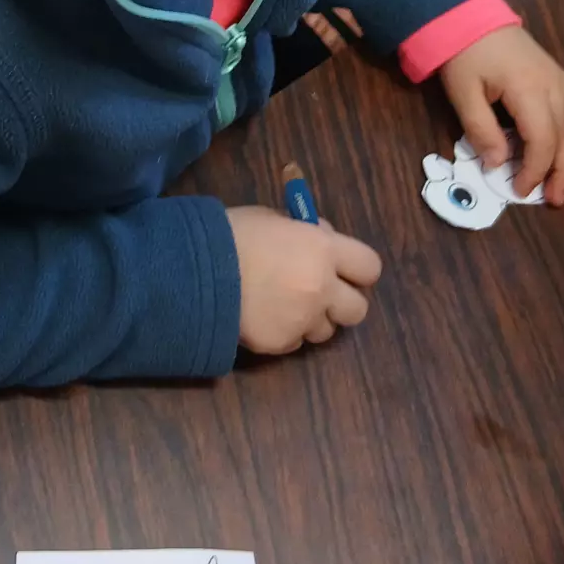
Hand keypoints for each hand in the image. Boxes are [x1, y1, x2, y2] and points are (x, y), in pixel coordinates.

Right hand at [227, 206, 379, 354]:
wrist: (194, 270)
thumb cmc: (233, 234)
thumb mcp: (274, 219)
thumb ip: (306, 233)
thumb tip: (321, 241)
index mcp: (323, 250)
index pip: (369, 267)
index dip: (358, 270)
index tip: (342, 269)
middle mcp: (322, 288)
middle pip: (358, 310)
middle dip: (341, 303)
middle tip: (319, 294)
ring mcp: (303, 320)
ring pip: (325, 332)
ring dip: (311, 320)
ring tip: (282, 306)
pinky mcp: (280, 343)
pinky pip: (294, 343)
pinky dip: (283, 332)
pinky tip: (261, 317)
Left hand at [438, 26, 563, 205]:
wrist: (472, 16)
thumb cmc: (464, 54)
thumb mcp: (462, 93)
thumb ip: (481, 129)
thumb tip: (499, 165)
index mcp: (529, 90)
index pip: (543, 140)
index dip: (535, 170)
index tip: (521, 191)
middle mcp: (555, 87)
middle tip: (553, 200)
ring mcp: (562, 81)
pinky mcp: (562, 79)